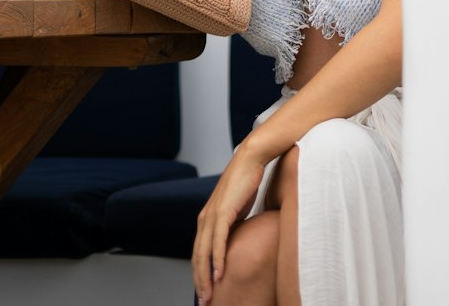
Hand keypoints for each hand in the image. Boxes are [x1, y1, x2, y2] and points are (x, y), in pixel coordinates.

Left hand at [192, 146, 267, 302]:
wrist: (251, 157)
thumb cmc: (247, 181)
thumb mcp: (238, 210)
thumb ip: (233, 225)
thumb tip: (237, 242)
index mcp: (207, 219)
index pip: (199, 253)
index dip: (200, 274)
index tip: (205, 291)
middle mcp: (205, 218)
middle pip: (198, 257)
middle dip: (199, 282)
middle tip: (205, 302)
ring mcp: (212, 215)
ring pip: (204, 253)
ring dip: (205, 276)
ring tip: (209, 295)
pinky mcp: (222, 212)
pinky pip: (217, 242)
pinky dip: (217, 260)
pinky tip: (219, 274)